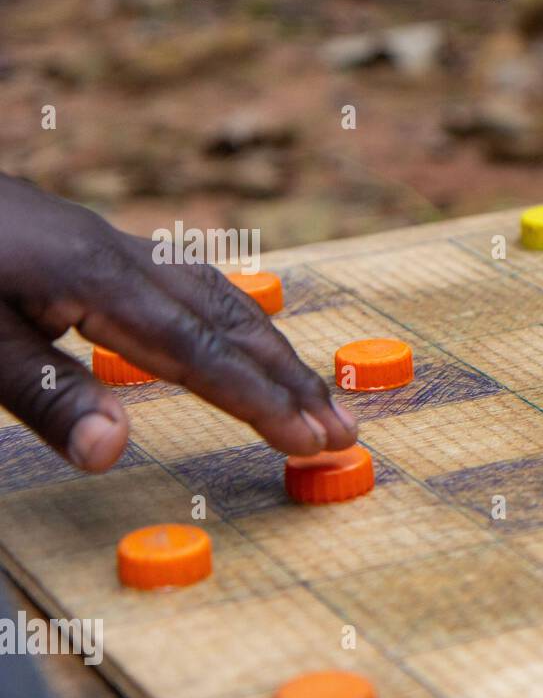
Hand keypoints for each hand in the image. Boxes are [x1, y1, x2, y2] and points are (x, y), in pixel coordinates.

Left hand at [0, 174, 356, 471]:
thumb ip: (42, 395)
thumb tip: (114, 454)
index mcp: (94, 277)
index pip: (200, 353)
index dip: (262, 401)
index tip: (315, 441)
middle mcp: (118, 254)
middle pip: (229, 319)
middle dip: (291, 378)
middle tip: (343, 430)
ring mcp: (108, 243)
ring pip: (216, 295)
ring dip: (271, 349)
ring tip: (312, 391)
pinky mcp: (92, 245)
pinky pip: (189, 282)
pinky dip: (232, 318)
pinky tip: (236, 334)